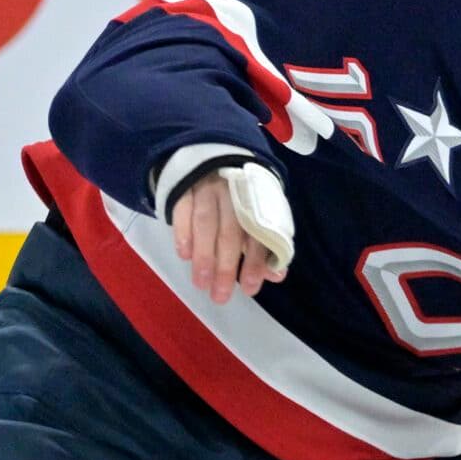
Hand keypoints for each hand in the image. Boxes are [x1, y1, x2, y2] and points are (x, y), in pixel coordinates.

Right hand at [172, 167, 290, 304]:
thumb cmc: (237, 202)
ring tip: (201, 283)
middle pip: (230, 232)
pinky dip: (183, 232)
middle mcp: (233, 194)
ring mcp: (206, 188)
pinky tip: (184, 255)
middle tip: (220, 296)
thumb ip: (264, 249)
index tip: (248, 288)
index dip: (255, 262)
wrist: (208, 162)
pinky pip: (182, 209)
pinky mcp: (184, 187)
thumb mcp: (254, 220)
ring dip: (204, 255)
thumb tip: (278, 275)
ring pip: (206, 222)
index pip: (259, 233)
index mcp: (256, 202)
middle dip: (226, 266)